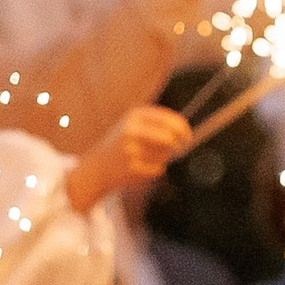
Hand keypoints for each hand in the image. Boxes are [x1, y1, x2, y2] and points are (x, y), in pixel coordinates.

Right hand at [68, 103, 191, 207]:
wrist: (95, 168)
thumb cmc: (120, 145)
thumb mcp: (133, 125)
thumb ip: (157, 124)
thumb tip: (186, 131)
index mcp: (135, 115)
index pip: (168, 119)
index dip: (183, 128)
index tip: (188, 136)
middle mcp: (132, 129)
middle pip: (169, 137)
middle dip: (177, 145)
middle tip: (179, 149)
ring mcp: (130, 149)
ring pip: (164, 154)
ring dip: (163, 158)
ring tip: (147, 158)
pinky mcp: (130, 167)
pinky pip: (157, 169)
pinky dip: (155, 170)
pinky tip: (141, 168)